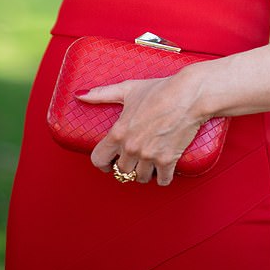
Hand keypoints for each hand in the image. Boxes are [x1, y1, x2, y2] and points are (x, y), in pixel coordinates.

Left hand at [78, 75, 204, 185]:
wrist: (189, 95)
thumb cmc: (160, 90)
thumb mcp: (128, 89)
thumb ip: (102, 94)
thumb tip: (80, 95)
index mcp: (119, 132)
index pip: (99, 160)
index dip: (103, 163)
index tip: (109, 163)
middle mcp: (132, 148)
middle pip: (121, 171)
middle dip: (127, 165)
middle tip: (134, 158)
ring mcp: (150, 156)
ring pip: (140, 178)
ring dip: (144, 173)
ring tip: (148, 163)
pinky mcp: (168, 160)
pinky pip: (162, 180)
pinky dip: (162, 177)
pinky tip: (163, 170)